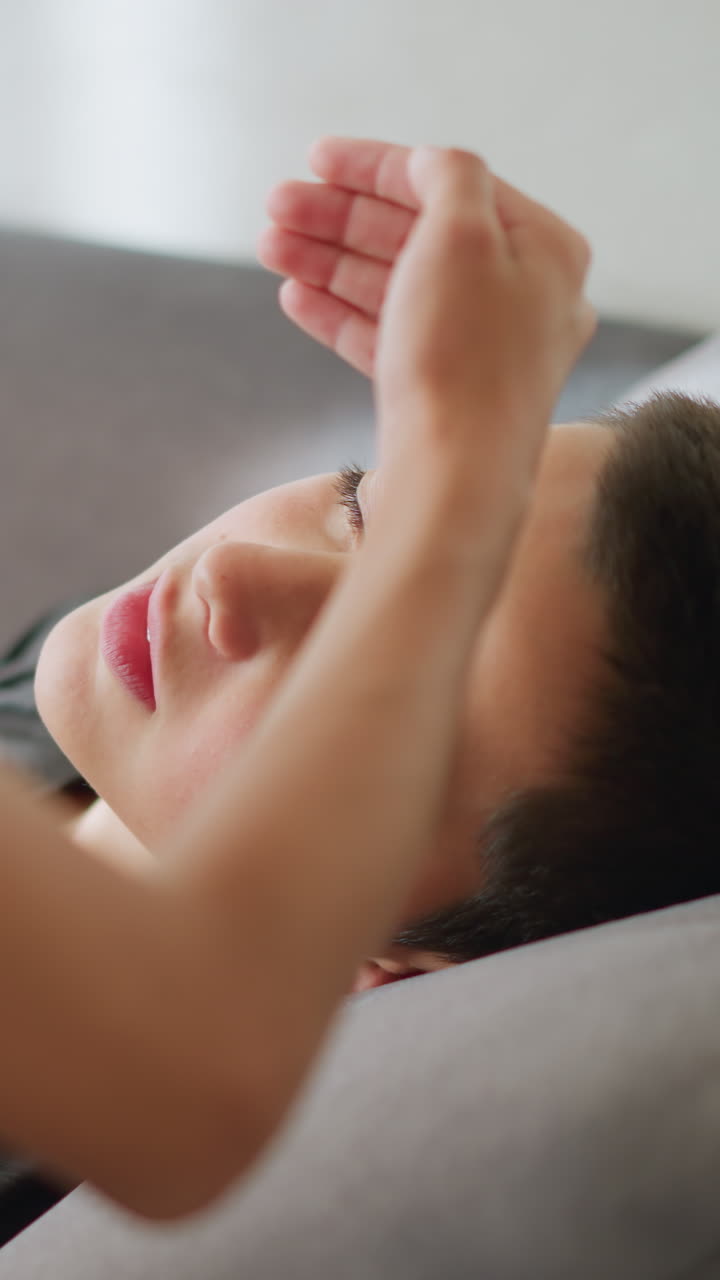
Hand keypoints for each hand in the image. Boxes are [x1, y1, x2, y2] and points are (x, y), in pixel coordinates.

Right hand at [257, 136, 594, 388]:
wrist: (455, 476)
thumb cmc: (466, 356)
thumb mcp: (462, 234)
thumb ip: (449, 176)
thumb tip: (432, 163)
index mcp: (542, 250)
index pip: (448, 185)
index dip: (376, 166)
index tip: (314, 157)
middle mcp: (518, 298)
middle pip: (415, 237)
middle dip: (339, 218)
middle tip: (276, 206)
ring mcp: (478, 349)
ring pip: (395, 288)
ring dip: (328, 263)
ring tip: (270, 248)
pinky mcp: (443, 391)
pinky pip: (389, 338)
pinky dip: (342, 314)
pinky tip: (295, 297)